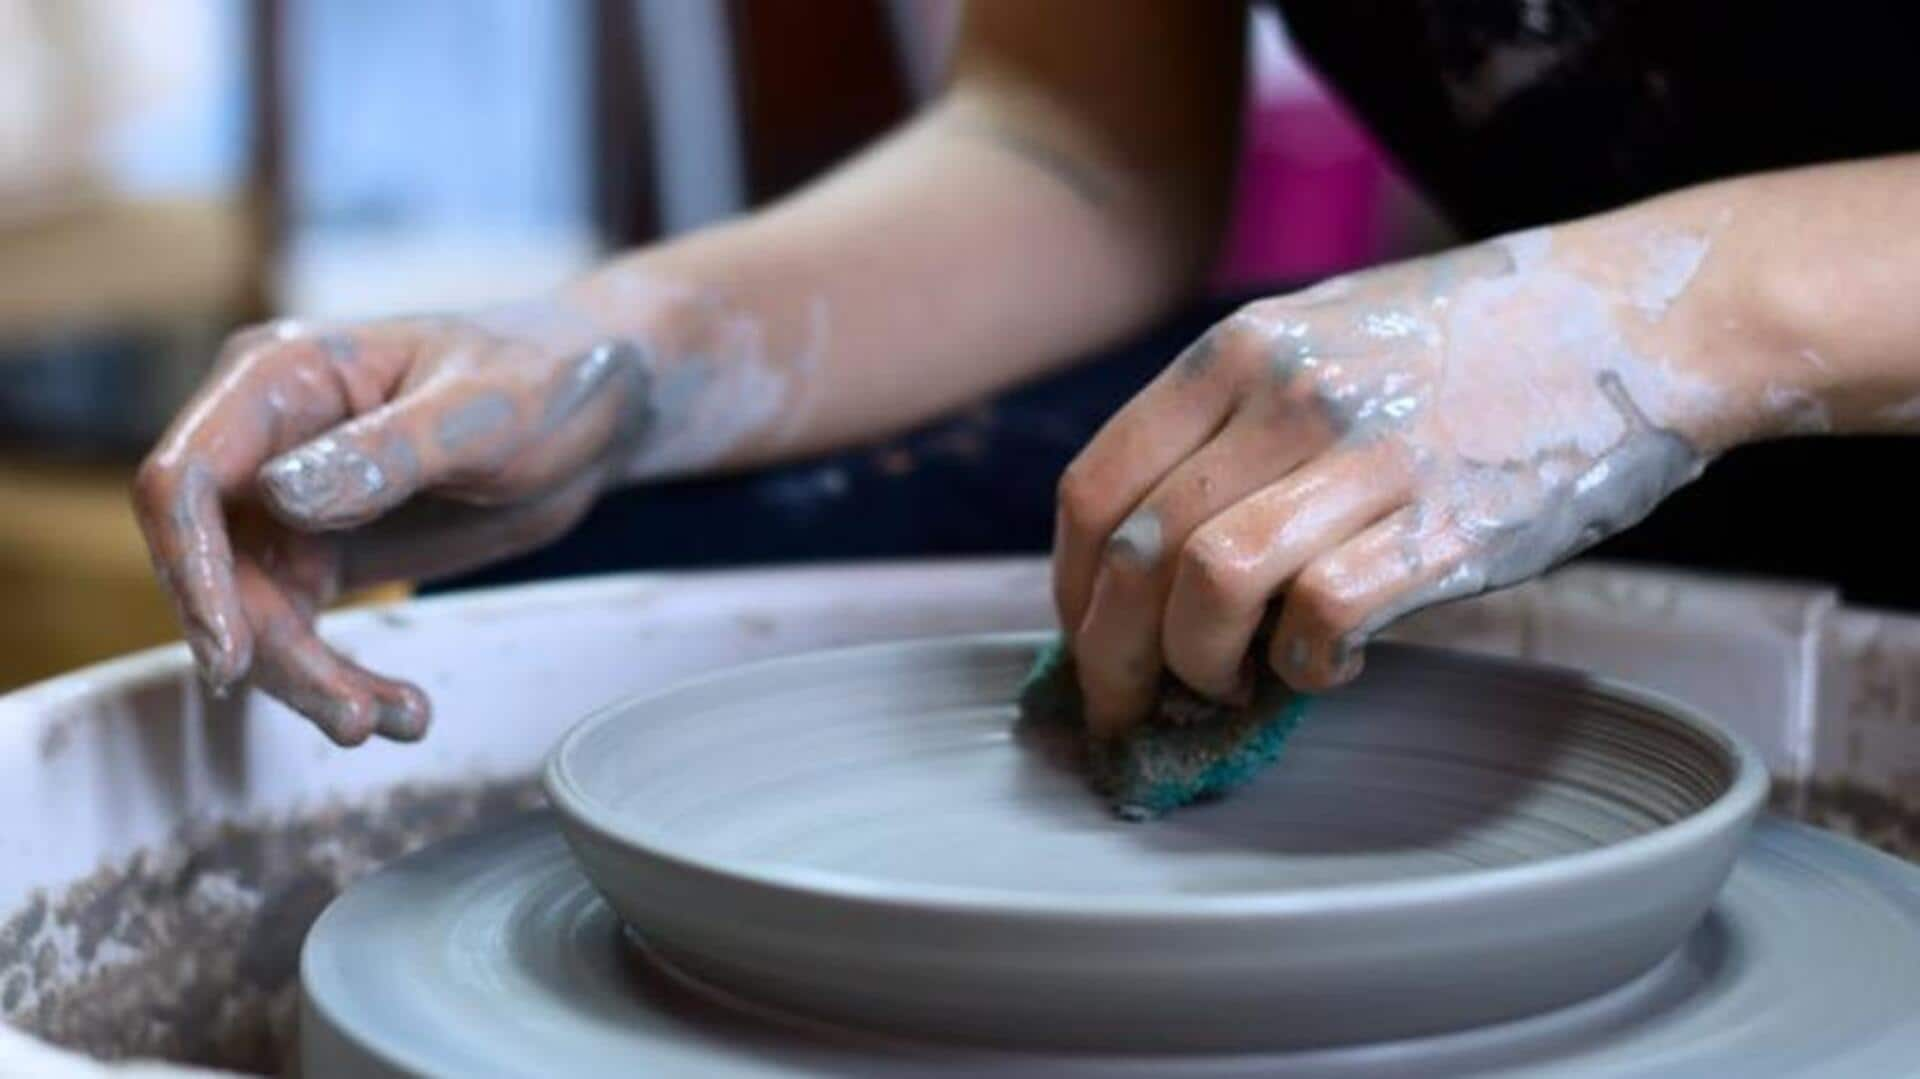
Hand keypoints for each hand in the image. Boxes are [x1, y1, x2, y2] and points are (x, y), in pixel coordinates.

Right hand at [134, 305, 663, 744]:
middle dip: (269, 650)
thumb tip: (282, 496)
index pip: (185, 477)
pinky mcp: (325, 550)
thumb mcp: (482, 411)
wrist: (599, 405)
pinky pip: (300, 629)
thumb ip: (388, 453)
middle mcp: (264, 441)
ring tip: (394, 719)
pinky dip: (343, 676)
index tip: (229, 651)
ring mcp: (288, 501)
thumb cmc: (544, 374)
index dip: (190, 567)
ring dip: (312, 678)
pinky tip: (405, 710)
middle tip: (350, 714)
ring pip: (254, 613)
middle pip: (213, 564)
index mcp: (280, 378)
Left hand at [1052, 226, 1745, 734]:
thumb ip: (1234, 420)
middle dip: (1110, 655)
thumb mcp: (1325, 333)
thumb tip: (1152, 549)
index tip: (1085, 636)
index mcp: (1238, 348)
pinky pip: (1324, 616)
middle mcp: (1285, 393)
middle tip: (1128, 705)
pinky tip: (1326, 667)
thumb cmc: (1475, 340)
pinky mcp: (1449, 523)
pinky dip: (1306, 667)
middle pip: (1136, 551)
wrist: (1644, 315)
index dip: (1070, 586)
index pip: (1095, 486)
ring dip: (1197, 665)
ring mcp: (1367, 455)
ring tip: (1227, 685)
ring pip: (1209, 585)